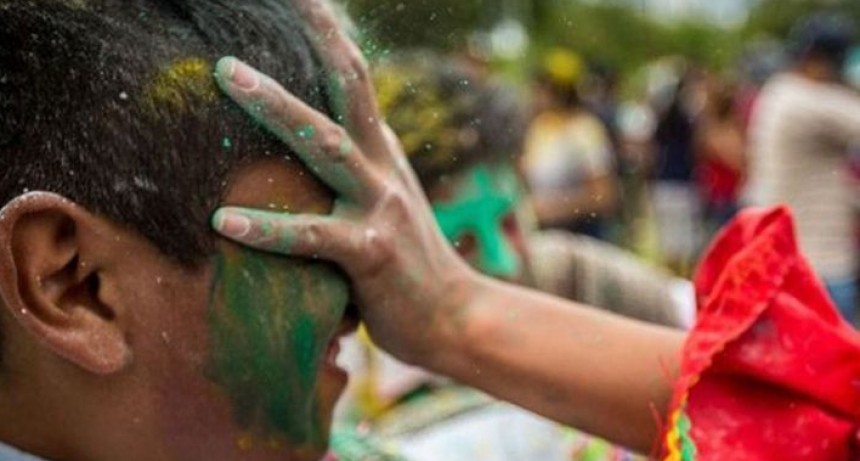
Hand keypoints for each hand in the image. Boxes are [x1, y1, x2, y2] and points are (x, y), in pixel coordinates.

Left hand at [210, 0, 478, 365]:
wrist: (456, 317)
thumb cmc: (407, 266)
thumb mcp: (384, 206)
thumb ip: (353, 175)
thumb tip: (307, 152)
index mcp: (382, 153)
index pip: (354, 80)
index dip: (330, 36)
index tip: (304, 1)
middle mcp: (383, 168)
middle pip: (346, 89)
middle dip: (311, 42)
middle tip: (255, 14)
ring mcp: (381, 207)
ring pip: (326, 144)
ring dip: (277, 105)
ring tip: (228, 74)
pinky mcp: (372, 253)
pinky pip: (314, 236)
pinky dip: (269, 228)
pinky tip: (223, 221)